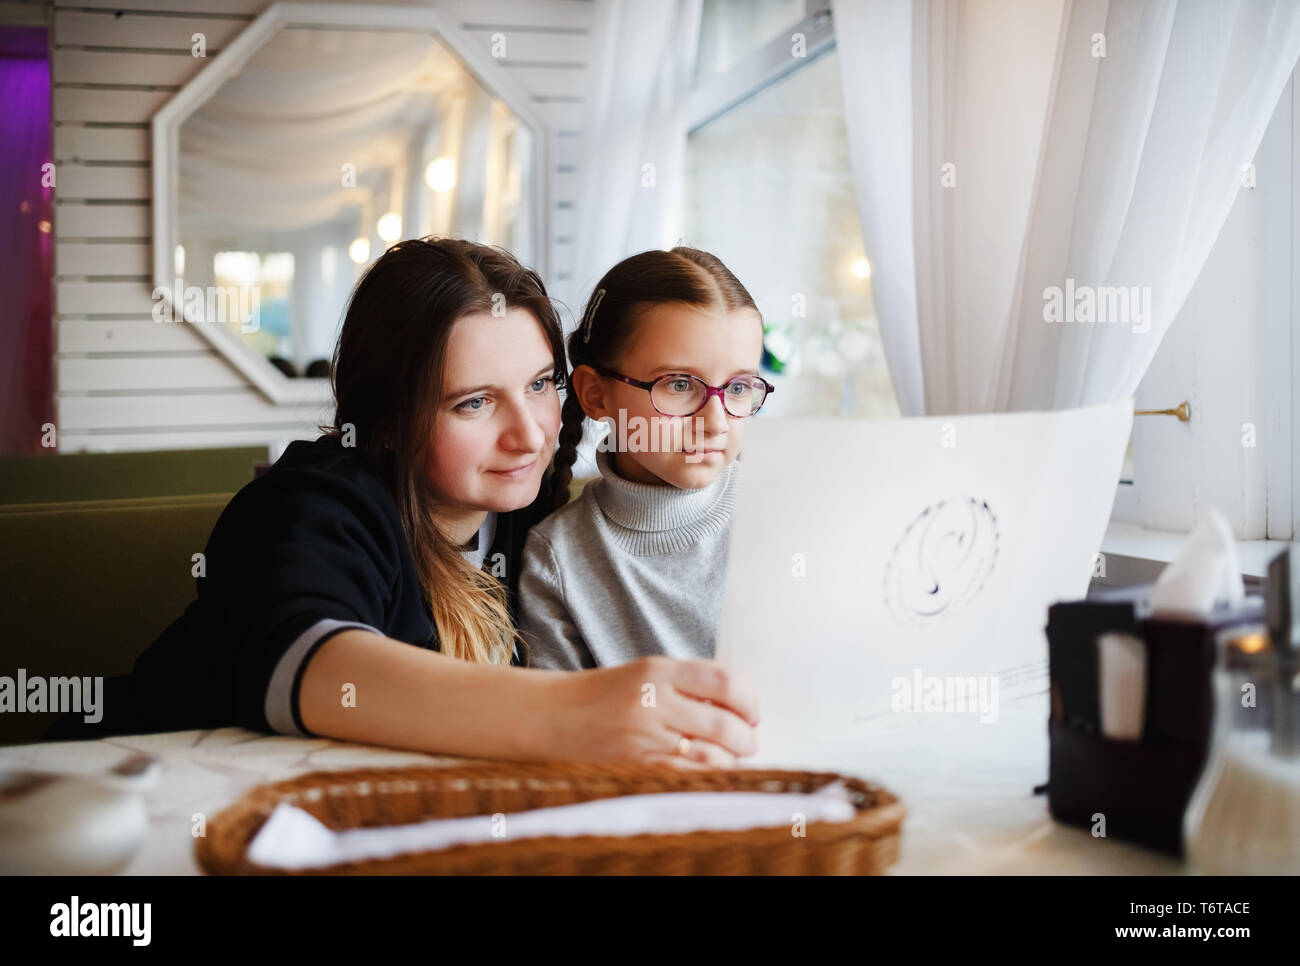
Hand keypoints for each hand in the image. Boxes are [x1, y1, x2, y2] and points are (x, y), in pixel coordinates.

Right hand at [542, 656, 759, 768]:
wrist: (554, 715)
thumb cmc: (606, 693)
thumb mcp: (646, 673)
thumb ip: (689, 684)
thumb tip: (740, 706)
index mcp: (659, 669)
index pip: (724, 680)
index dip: (750, 699)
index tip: (754, 711)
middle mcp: (654, 700)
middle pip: (723, 723)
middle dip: (747, 737)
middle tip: (750, 741)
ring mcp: (645, 735)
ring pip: (709, 755)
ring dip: (731, 760)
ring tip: (734, 759)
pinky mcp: (637, 764)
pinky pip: (686, 777)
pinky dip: (707, 776)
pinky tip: (711, 772)